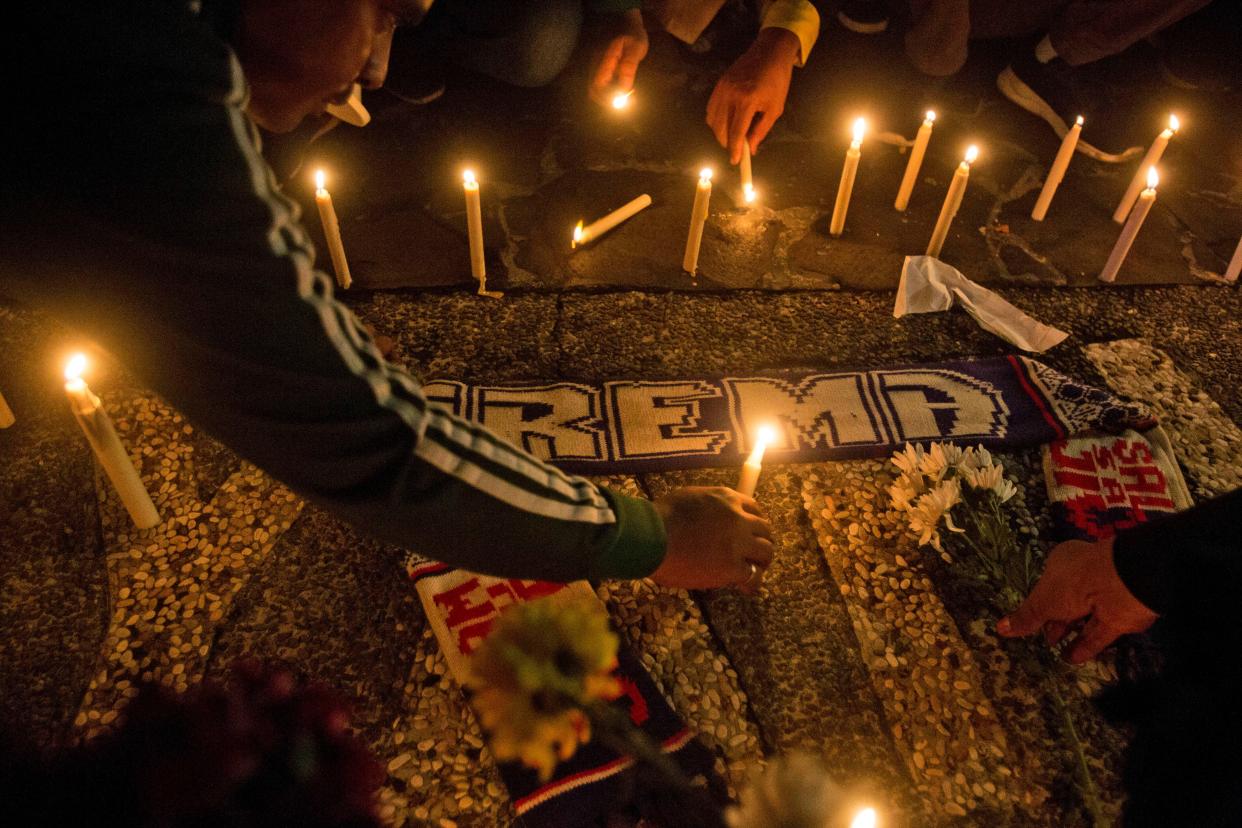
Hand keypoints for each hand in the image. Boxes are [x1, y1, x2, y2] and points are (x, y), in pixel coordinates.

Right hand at [590, 9, 648, 105]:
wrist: (625, 20)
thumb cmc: (633, 34)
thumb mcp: (636, 48)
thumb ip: (629, 68)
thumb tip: (624, 90)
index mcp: (603, 60)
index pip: (598, 85)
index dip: (607, 99)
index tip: (621, 104)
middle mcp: (595, 63)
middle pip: (593, 90)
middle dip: (606, 101)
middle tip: (622, 105)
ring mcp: (595, 64)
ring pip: (594, 87)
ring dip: (606, 96)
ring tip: (622, 98)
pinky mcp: (598, 66)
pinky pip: (598, 83)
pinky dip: (606, 90)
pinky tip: (618, 90)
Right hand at [650, 487, 773, 593]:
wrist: (651, 536)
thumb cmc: (660, 517)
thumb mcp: (689, 498)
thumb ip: (708, 507)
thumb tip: (709, 518)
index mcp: (727, 498)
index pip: (754, 508)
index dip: (755, 522)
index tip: (751, 532)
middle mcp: (738, 518)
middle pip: (765, 530)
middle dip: (762, 542)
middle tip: (755, 554)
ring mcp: (738, 542)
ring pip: (765, 552)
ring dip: (761, 562)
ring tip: (754, 572)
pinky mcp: (732, 566)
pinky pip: (752, 576)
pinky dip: (751, 583)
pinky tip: (744, 589)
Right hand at [706, 27, 799, 163]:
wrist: (769, 52)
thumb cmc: (777, 80)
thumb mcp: (774, 108)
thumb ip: (761, 130)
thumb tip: (751, 149)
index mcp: (747, 100)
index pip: (737, 132)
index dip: (736, 149)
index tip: (736, 161)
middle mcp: (731, 94)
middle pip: (721, 129)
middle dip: (728, 143)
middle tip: (737, 149)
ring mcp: (722, 88)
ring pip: (713, 121)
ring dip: (721, 133)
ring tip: (732, 136)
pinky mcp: (718, 85)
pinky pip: (711, 110)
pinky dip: (716, 121)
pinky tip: (726, 123)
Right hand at [997, 537, 1157, 663]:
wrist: (1121, 585)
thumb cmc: (1072, 583)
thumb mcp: (1041, 601)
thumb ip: (1025, 617)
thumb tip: (1000, 628)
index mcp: (1063, 563)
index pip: (1048, 583)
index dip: (1039, 601)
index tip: (1031, 619)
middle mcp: (1083, 578)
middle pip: (1066, 602)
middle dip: (1055, 621)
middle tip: (1044, 639)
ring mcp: (1103, 597)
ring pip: (1083, 618)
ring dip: (1070, 635)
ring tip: (1055, 653)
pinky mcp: (1118, 616)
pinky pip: (1098, 632)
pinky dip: (1086, 645)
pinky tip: (1072, 659)